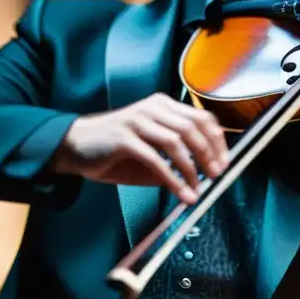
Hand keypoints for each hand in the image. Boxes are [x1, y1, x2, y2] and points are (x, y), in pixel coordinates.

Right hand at [50, 93, 228, 203]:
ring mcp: (138, 121)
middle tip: (217, 175)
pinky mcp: (124, 138)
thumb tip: (203, 172)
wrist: (74, 146)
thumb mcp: (151, 148)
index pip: (201, 117)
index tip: (225, 161)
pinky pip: (156, 159)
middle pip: (192, 128)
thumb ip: (175, 155)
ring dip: (193, 168)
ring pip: (177, 142)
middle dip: (209, 154)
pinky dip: (173, 179)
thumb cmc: (115, 149)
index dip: (217, 140)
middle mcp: (153, 108)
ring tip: (199, 188)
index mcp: (163, 106)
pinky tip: (181, 192)